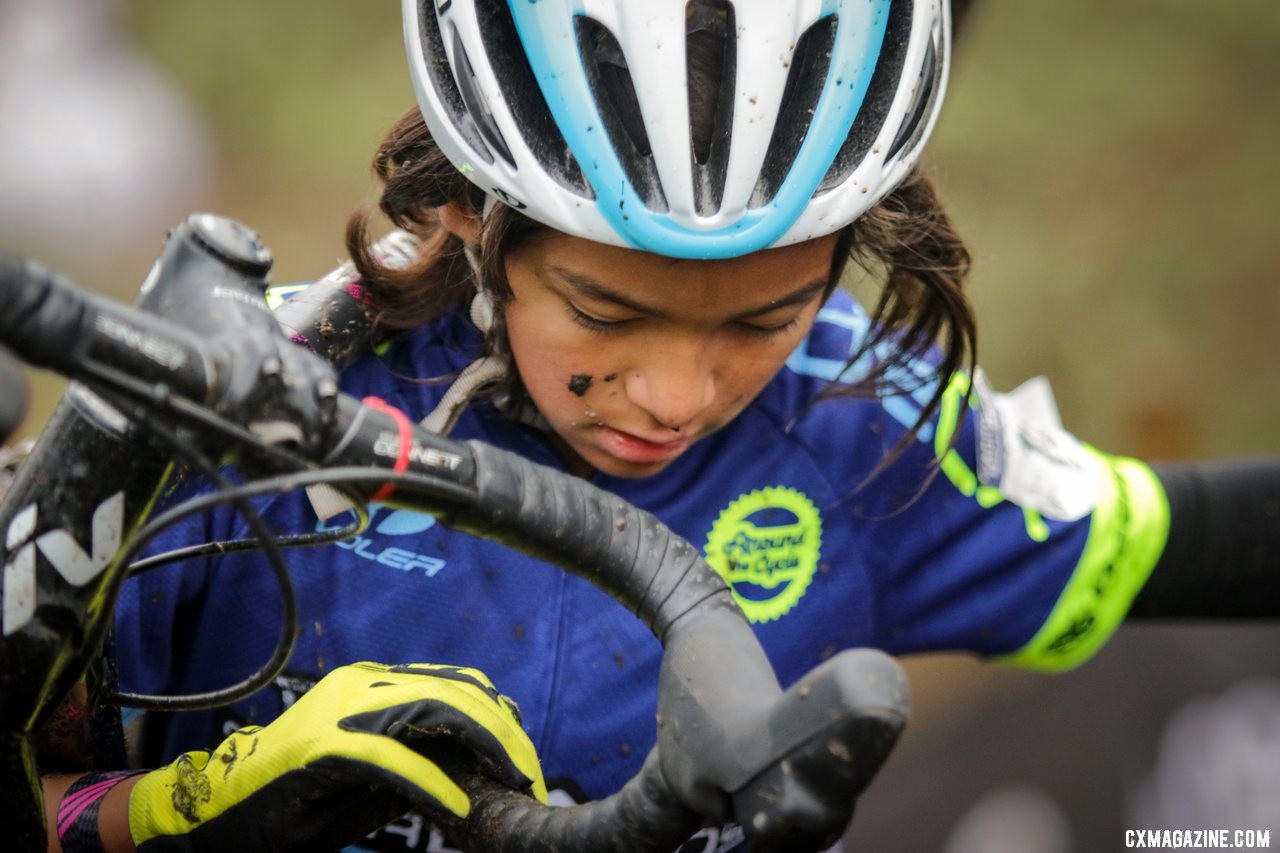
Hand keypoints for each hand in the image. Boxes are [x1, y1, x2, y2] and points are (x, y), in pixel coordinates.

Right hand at [128, 662, 544, 851]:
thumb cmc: (297, 803)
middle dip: (504, 732)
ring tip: (514, 782)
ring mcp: (340, 711)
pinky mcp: (321, 747)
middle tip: (533, 776)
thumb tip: (479, 767)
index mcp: (374, 684)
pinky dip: (433, 784)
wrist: (215, 818)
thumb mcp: (374, 779)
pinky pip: (393, 759)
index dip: (498, 714)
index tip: (526, 753)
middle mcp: (361, 685)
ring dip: (484, 746)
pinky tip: (460, 808)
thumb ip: (420, 761)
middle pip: (456, 691)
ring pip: (433, 709)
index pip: (455, 683)